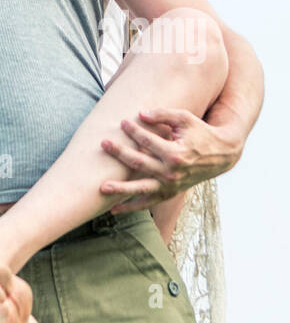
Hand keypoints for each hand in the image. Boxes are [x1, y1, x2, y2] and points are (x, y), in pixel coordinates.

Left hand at [99, 106, 242, 209]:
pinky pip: (148, 203)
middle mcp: (172, 173)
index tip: (121, 122)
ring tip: (101, 188)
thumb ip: (162, 114)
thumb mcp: (184, 118)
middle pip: (139, 163)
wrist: (220, 155)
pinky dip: (131, 207)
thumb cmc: (200, 133)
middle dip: (119, 153)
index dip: (133, 130)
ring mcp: (170, 186)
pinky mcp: (169, 193)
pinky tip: (114, 209)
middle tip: (103, 144)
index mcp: (176, 153)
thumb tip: (140, 113)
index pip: (147, 141)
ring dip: (120, 189)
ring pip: (141, 189)